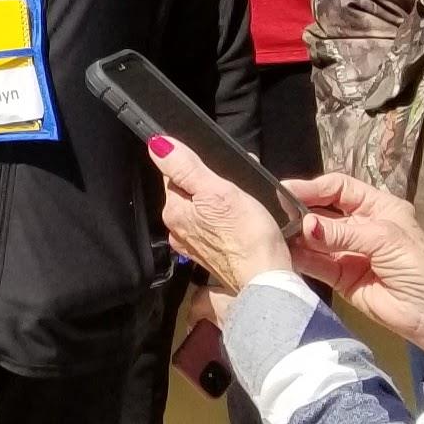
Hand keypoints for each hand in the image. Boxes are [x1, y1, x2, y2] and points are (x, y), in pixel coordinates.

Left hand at [150, 138, 296, 295]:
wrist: (266, 278)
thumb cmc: (246, 235)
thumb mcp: (217, 191)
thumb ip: (186, 167)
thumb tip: (157, 145)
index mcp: (174, 212)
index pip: (173, 176)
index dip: (193, 163)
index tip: (216, 162)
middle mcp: (178, 230)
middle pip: (189, 193)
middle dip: (209, 180)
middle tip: (236, 179)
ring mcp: (194, 245)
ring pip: (203, 209)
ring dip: (219, 197)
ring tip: (244, 196)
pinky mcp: (212, 255)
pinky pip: (214, 226)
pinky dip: (226, 217)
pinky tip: (243, 217)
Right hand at [278, 171, 423, 363]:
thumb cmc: (420, 266)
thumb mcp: (385, 239)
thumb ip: (343, 232)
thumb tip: (305, 226)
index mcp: (379, 208)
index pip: (340, 189)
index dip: (314, 187)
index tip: (287, 190)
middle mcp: (362, 227)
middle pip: (324, 212)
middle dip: (302, 211)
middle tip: (277, 213)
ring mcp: (349, 253)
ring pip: (316, 239)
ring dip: (299, 237)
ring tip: (279, 234)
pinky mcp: (341, 278)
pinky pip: (317, 265)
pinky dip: (302, 260)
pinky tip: (288, 254)